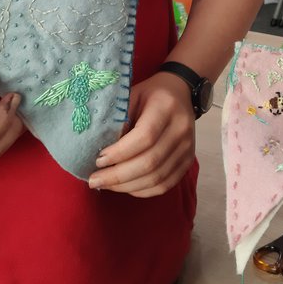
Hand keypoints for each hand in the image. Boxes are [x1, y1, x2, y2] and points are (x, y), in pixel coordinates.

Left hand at [89, 72, 195, 196]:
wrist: (179, 92)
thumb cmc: (149, 95)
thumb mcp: (130, 97)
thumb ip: (118, 121)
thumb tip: (102, 154)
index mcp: (165, 107)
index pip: (145, 137)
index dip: (120, 153)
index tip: (98, 160)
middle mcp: (181, 129)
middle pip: (150, 161)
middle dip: (118, 176)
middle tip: (94, 180)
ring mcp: (187, 147)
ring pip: (157, 177)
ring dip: (127, 186)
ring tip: (105, 185)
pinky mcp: (188, 161)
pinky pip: (165, 185)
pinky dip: (142, 190)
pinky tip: (125, 187)